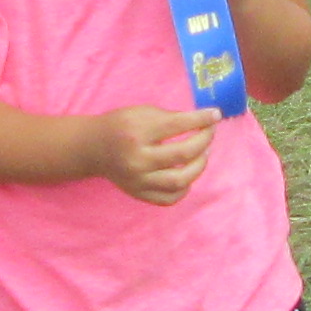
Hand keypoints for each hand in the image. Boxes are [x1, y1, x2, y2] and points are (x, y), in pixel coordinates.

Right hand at [91, 103, 220, 205]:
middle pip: (184, 153)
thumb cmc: (121, 125)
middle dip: (204, 140)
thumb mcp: (142, 112)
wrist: (94, 148)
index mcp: (138, 132)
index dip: (202, 119)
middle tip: (209, 133)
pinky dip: (184, 188)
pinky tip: (187, 174)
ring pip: (180, 180)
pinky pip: (169, 198)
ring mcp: (138, 181)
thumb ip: (172, 117)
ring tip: (203, 154)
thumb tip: (204, 121)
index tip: (215, 115)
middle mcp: (138, 159)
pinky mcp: (139, 194)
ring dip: (199, 166)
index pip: (179, 125)